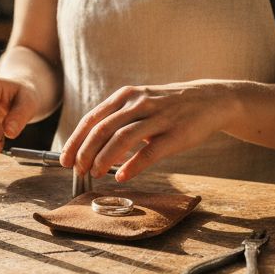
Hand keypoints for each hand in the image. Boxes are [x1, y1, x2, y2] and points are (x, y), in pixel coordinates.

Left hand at [60, 81, 236, 181]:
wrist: (209, 100)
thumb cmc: (169, 106)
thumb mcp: (140, 103)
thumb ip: (117, 119)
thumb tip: (89, 144)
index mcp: (126, 96)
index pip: (92, 119)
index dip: (76, 141)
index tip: (65, 159)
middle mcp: (139, 104)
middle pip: (102, 129)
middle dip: (85, 152)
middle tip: (78, 170)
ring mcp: (158, 118)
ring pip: (123, 138)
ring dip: (104, 158)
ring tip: (95, 173)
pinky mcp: (175, 134)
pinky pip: (150, 151)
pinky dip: (133, 165)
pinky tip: (122, 177)